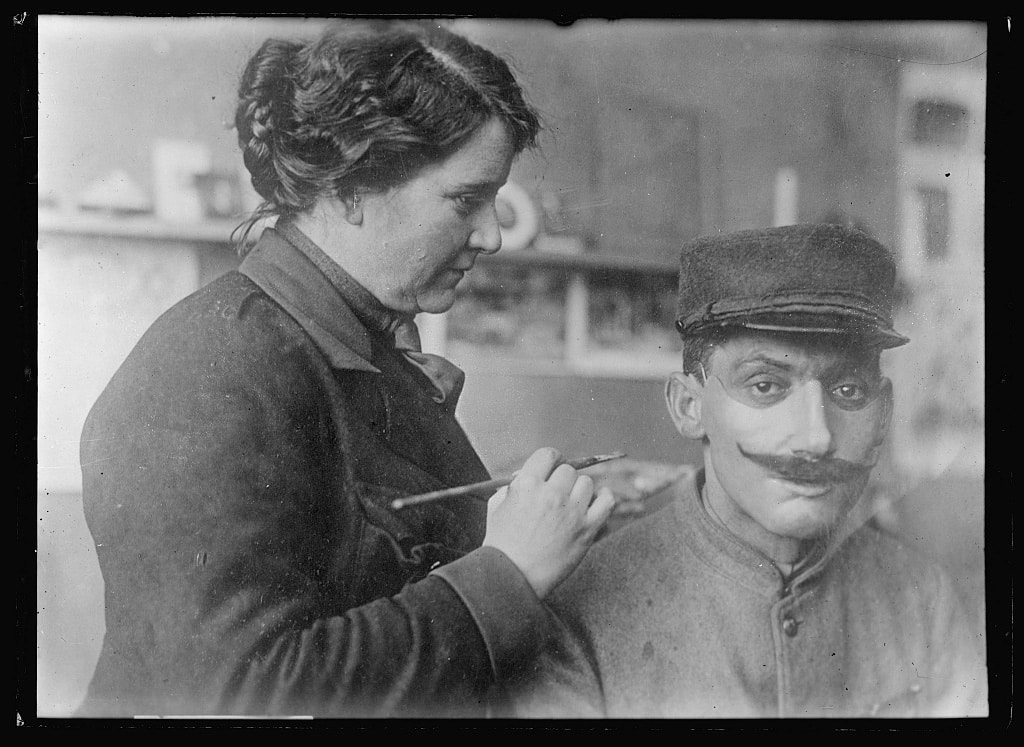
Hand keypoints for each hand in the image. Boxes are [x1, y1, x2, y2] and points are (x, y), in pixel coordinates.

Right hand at [482, 447, 615, 598]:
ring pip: (587, 483)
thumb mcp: (497, 507)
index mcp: (527, 485)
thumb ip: (512, 487)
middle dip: (562, 480)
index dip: (552, 460)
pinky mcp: (587, 528)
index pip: (548, 455)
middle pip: (568, 470)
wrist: (514, 578)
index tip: (553, 467)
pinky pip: (606, 501)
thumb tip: (525, 474)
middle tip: (558, 493)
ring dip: (580, 490)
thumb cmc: (502, 545)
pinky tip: (597, 500)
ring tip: (571, 504)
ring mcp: (571, 511)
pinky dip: (603, 497)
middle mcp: (551, 494)